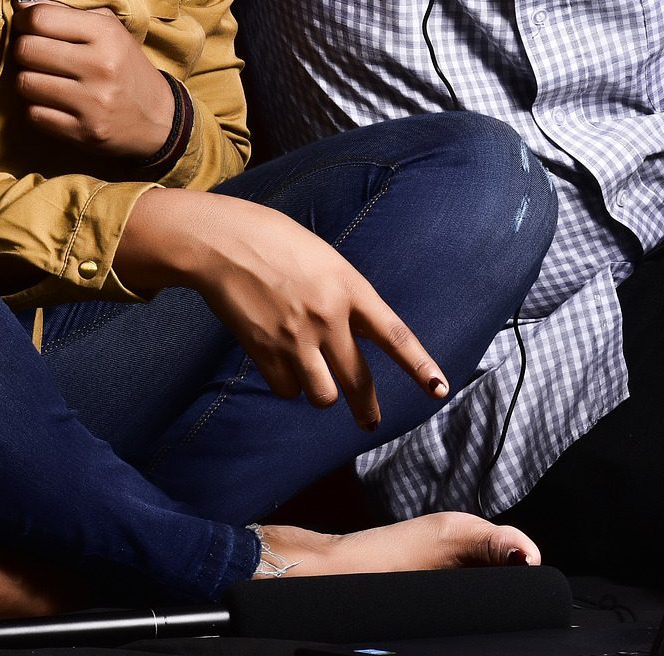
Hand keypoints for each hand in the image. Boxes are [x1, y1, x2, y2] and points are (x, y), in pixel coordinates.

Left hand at [12, 0, 173, 159]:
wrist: (158, 119)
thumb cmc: (125, 67)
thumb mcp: (109, 30)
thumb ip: (67, 13)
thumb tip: (19, 6)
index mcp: (106, 34)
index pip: (40, 18)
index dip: (24, 22)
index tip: (27, 27)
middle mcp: (100, 66)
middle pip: (26, 50)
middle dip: (23, 51)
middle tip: (35, 55)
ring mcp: (92, 102)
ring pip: (25, 84)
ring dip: (28, 81)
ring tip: (44, 80)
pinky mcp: (84, 132)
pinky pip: (34, 115)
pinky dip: (36, 109)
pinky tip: (52, 104)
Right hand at [115, 188, 449, 430]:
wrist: (224, 241)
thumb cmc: (276, 243)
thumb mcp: (326, 260)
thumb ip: (346, 298)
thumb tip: (358, 335)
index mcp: (350, 288)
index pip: (395, 336)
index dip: (420, 366)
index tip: (439, 389)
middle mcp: (328, 317)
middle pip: (359, 381)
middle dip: (367, 409)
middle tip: (370, 422)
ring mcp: (296, 337)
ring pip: (322, 396)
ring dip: (320, 393)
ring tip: (311, 377)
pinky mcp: (265, 351)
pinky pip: (287, 390)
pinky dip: (286, 384)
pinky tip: (279, 362)